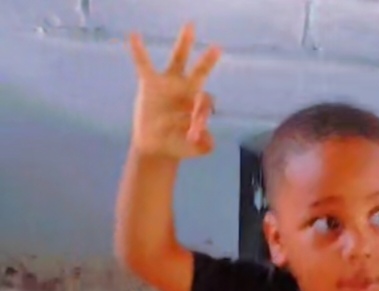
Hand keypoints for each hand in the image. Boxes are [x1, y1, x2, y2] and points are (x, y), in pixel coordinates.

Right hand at [129, 23, 220, 158]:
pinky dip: (138, 51)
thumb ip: (203, 146)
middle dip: (208, 61)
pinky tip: (134, 36)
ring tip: (190, 27)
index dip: (200, 116)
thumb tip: (209, 141)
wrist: (156, 147)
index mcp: (198, 103)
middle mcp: (186, 89)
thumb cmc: (177, 144)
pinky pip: (143, 65)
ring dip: (184, 44)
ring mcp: (168, 84)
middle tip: (217, 49)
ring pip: (178, 60)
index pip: (204, 102)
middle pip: (200, 72)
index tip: (193, 134)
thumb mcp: (192, 149)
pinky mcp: (149, 84)